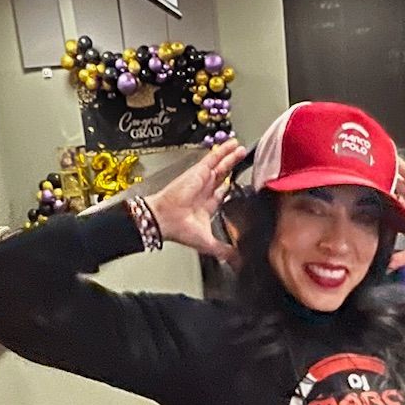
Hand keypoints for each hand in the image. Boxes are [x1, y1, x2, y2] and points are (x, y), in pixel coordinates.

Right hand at [145, 143, 246, 260]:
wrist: (164, 219)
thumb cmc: (179, 229)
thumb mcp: (207, 242)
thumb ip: (223, 250)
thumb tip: (236, 259)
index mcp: (205, 207)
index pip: (220, 195)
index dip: (229, 189)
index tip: (236, 183)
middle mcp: (203, 192)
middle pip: (221, 177)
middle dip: (230, 168)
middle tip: (240, 160)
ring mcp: (201, 180)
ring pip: (219, 165)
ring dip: (229, 157)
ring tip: (239, 148)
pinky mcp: (198, 171)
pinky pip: (213, 158)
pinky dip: (223, 150)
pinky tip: (232, 144)